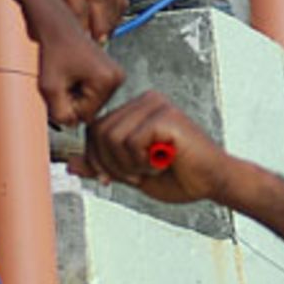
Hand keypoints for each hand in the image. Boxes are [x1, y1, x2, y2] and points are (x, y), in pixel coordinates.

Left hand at [35, 19, 124, 126]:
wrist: (57, 26)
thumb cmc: (54, 50)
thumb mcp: (50, 87)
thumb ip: (59, 114)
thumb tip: (71, 126)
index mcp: (108, 80)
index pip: (85, 115)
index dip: (67, 106)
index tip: (61, 85)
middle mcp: (118, 77)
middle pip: (91, 110)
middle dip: (73, 100)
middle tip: (63, 79)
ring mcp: (116, 74)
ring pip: (91, 103)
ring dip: (76, 94)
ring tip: (68, 74)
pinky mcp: (111, 72)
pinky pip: (93, 93)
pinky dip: (80, 87)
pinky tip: (74, 72)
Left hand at [71, 90, 228, 203]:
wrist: (214, 182)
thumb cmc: (178, 176)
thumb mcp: (131, 173)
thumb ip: (102, 166)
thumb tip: (70, 164)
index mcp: (136, 110)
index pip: (95, 129)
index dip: (99, 160)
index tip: (123, 176)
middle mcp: (145, 101)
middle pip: (99, 132)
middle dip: (113, 164)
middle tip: (140, 173)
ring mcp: (156, 105)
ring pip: (112, 138)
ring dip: (129, 165)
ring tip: (153, 167)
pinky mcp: (165, 116)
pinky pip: (132, 141)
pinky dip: (143, 162)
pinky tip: (164, 161)